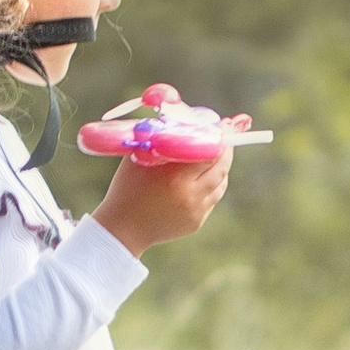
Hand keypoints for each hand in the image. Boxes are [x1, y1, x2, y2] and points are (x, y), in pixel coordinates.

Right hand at [92, 126, 245, 253]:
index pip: (210, 153)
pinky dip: (211, 185)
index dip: (220, 137)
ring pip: (221, 184)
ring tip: (214, 154)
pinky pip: (211, 198)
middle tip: (227, 135)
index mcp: (176, 178)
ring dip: (220, 167)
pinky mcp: (196, 222)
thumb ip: (161, 140)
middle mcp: (190, 196)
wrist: (122, 228)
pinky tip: (201, 177)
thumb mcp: (139, 158)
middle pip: (222, 168)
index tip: (225, 124)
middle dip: (226, 150)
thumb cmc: (127, 187)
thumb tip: (183, 121)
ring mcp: (196, 212)